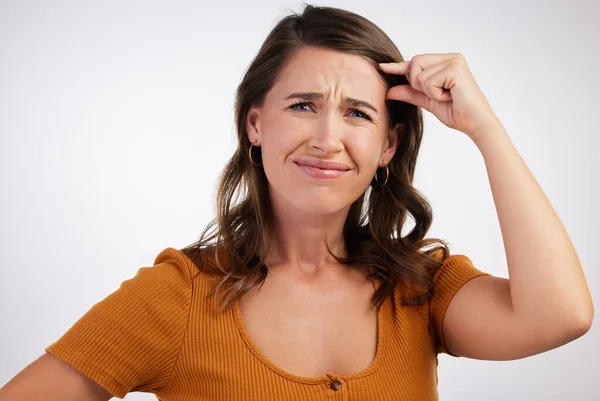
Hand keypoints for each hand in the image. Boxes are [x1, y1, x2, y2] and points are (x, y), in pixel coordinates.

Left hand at [379, 53, 502, 140]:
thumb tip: (389, 90)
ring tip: (447, 96)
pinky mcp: (455, 69)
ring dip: (428, 91)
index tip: (382, 66)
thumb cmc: (457, 112)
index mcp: (446, 61)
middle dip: (418, 84)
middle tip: (438, 95)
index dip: (399, 66)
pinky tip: (450, 96)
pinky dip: (435, 94)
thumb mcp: (428, 101)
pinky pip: (428, 82)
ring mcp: (454, 61)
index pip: (416, 62)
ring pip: (419, 74)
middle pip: (414, 63)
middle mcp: (451, 57)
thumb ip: (410, 93)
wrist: (475, 124)